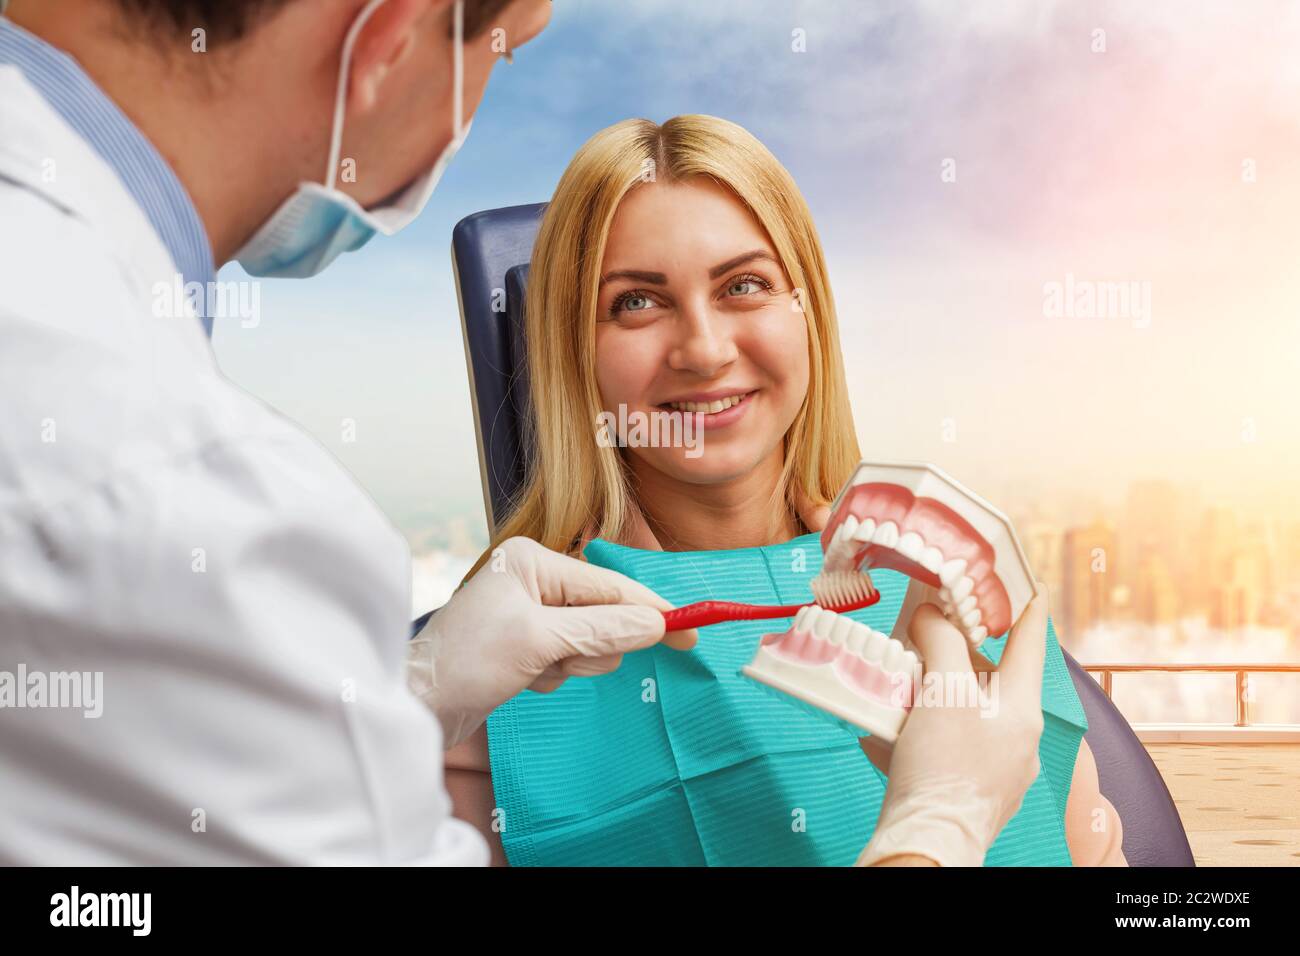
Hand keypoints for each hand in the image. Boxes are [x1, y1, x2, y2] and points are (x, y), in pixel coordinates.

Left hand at [407, 536, 696, 748]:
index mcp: (534, 561)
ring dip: (570, 664)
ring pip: (589, 641)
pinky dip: (553, 674)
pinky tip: (522, 679)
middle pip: (604, 613)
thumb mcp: (538, 642)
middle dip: (590, 646)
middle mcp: (533, 579)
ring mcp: (530, 611)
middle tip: (559, 661)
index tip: (692, 631)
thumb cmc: (465, 663)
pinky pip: (568, 658)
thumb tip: (655, 622)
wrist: (415, 706)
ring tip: (533, 670)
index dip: (653, 609)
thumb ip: (601, 630)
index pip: (610, 586)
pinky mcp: (525, 642)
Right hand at [856, 585, 1049, 867]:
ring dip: (934, 692)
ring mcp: (998, 768)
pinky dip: (923, 729)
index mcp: (1021, 708)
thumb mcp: (942, 691)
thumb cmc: (942, 768)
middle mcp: (1018, 738)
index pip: (1030, 642)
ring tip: (900, 683)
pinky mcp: (973, 790)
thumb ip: (942, 642)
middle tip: (925, 632)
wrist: (926, 843)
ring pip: (966, 711)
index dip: (1027, 606)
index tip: (1028, 581)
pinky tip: (892, 730)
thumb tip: (932, 616)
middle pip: (990, 677)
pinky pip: (950, 745)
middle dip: (955, 653)